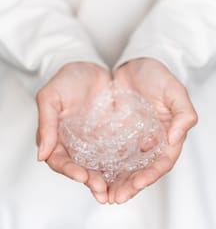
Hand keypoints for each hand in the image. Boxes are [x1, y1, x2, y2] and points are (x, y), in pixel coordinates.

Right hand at [36, 62, 111, 203]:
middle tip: (103, 190)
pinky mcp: (111, 137)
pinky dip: (121, 165)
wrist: (90, 67)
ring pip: (99, 166)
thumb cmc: (67, 79)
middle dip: (91, 181)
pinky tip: (130, 171)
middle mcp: (75, 144)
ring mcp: (93, 142)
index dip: (69, 170)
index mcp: (56, 137)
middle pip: (81, 168)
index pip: (60, 160)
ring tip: (117, 190)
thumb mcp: (50, 97)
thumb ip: (46, 124)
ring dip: (107, 180)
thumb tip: (41, 155)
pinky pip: (116, 153)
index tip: (82, 176)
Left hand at [108, 58, 197, 203]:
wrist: (135, 63)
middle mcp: (151, 141)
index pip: (162, 162)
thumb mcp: (174, 90)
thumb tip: (174, 139)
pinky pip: (111, 152)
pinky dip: (104, 164)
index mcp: (169, 134)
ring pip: (126, 165)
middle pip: (142, 169)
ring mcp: (134, 138)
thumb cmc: (158, 75)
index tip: (137, 183)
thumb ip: (183, 113)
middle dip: (130, 185)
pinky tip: (93, 172)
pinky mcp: (117, 132)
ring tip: (102, 192)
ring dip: (116, 180)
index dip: (151, 175)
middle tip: (114, 197)